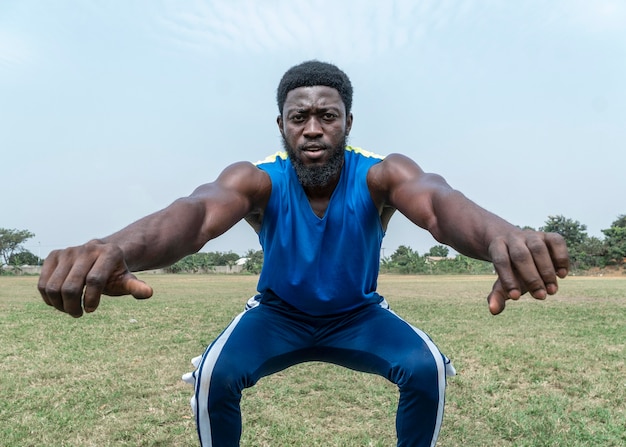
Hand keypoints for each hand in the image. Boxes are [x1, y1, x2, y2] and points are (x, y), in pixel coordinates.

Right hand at [38, 241, 152, 316]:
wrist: (100, 257)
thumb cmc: (114, 273)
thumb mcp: (126, 280)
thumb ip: (136, 287)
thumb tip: (148, 293)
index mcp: (110, 252)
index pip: (94, 280)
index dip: (91, 300)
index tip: (92, 310)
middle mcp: (88, 248)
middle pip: (71, 286)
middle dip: (73, 307)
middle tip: (79, 313)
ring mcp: (69, 250)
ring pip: (53, 287)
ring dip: (59, 305)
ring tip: (70, 309)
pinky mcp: (54, 255)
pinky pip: (43, 283)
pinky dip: (48, 298)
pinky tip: (59, 302)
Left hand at [487, 231, 568, 314]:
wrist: (518, 246)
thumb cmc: (511, 270)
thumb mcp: (503, 282)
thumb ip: (498, 295)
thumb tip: (493, 311)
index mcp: (498, 247)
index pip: (501, 260)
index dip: (507, 278)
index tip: (515, 298)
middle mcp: (514, 239)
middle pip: (520, 255)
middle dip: (531, 278)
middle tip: (541, 297)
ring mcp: (532, 236)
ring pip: (538, 249)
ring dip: (547, 271)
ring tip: (552, 291)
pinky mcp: (549, 236)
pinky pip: (557, 241)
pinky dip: (561, 258)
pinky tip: (561, 274)